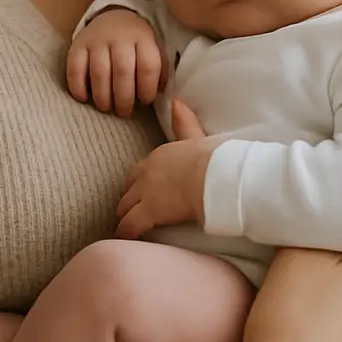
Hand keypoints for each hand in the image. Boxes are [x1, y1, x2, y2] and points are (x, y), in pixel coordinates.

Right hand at [66, 8, 166, 116]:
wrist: (114, 17)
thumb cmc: (137, 43)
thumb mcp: (154, 49)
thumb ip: (159, 70)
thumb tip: (160, 94)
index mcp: (143, 38)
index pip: (148, 66)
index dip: (147, 89)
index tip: (145, 101)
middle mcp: (120, 37)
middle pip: (123, 71)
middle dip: (124, 98)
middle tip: (124, 111)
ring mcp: (97, 40)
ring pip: (99, 72)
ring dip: (103, 96)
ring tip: (106, 107)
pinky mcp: (78, 44)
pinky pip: (75, 68)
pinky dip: (78, 87)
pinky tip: (84, 98)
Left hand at [115, 100, 224, 238]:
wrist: (216, 176)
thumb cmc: (214, 158)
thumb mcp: (196, 137)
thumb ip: (185, 122)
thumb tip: (177, 102)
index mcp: (158, 155)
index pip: (139, 171)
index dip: (138, 183)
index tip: (140, 192)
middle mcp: (147, 172)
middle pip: (128, 189)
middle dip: (128, 200)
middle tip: (130, 212)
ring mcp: (145, 192)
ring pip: (125, 207)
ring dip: (125, 216)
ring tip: (126, 227)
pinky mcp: (149, 212)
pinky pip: (129, 225)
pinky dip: (125, 233)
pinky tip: (125, 240)